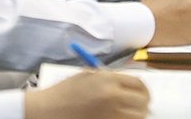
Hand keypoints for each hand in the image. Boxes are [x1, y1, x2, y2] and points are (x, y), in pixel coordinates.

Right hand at [25, 70, 148, 118]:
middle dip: (143, 104)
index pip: (139, 84)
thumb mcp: (88, 77)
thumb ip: (111, 79)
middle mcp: (112, 97)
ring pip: (138, 117)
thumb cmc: (64, 93)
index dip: (143, 90)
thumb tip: (133, 87)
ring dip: (137, 115)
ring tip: (131, 114)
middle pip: (142, 101)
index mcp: (108, 79)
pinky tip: (119, 118)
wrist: (46, 111)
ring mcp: (110, 115)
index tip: (143, 94)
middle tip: (141, 106)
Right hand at [141, 0, 190, 46]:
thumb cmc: (151, 9)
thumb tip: (180, 3)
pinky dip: (187, 35)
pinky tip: (176, 33)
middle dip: (189, 15)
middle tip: (177, 19)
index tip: (180, 9)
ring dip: (189, 26)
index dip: (184, 5)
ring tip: (174, 27)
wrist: (146, 24)